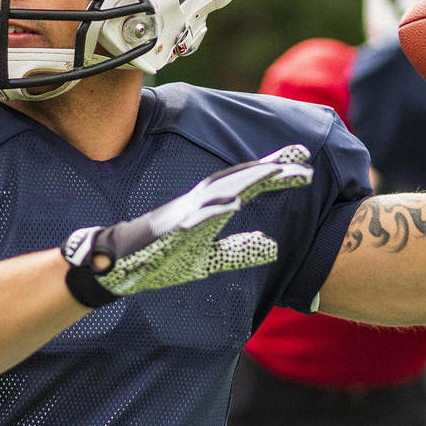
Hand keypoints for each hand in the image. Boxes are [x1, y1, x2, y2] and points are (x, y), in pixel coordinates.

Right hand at [61, 146, 312, 304]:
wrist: (119, 266)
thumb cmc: (164, 258)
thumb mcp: (210, 258)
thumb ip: (241, 250)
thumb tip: (274, 246)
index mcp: (211, 207)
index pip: (249, 185)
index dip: (276, 172)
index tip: (305, 161)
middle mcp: (200, 203)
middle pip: (240, 180)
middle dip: (270, 168)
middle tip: (303, 158)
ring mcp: (184, 215)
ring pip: (220, 192)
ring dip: (247, 180)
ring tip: (275, 172)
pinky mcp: (170, 233)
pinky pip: (193, 219)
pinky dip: (213, 210)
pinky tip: (233, 204)